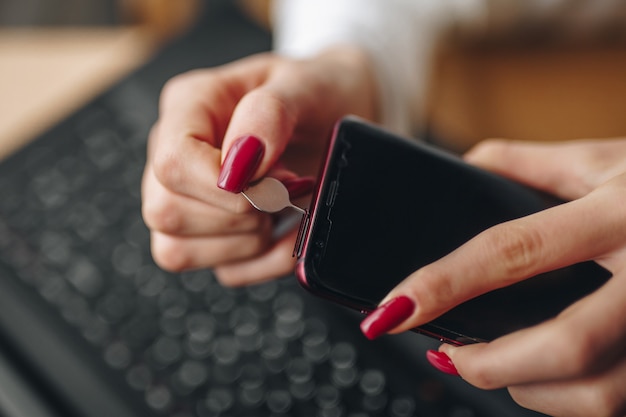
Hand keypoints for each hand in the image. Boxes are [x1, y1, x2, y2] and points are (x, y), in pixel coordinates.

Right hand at [141, 48, 376, 285]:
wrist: (341, 112)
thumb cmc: (318, 93)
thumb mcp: (305, 85)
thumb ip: (269, 113)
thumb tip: (240, 162)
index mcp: (191, 105)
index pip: (172, 161)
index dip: (220, 185)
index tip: (272, 180)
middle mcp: (179, 155)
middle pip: (166, 212)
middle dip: (239, 213)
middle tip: (285, 188)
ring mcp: (189, 200)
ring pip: (179, 251)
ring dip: (249, 239)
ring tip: (285, 205)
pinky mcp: (214, 237)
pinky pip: (226, 272)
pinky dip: (268, 259)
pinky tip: (291, 228)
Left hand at [361, 138, 625, 416]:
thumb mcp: (602, 157)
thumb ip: (528, 163)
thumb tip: (464, 169)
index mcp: (621, 212)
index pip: (513, 252)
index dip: (444, 283)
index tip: (392, 310)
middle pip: (565, 345)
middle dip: (490, 364)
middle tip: (448, 355)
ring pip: (603, 394)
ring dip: (529, 392)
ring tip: (491, 367)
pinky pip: (624, 401)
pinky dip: (571, 401)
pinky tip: (545, 378)